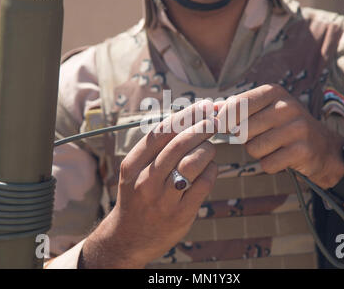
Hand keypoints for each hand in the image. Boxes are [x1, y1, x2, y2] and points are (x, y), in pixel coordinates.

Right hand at [80, 101, 217, 267]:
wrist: (129, 238)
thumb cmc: (137, 195)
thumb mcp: (135, 171)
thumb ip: (157, 148)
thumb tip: (190, 117)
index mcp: (132, 165)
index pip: (161, 132)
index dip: (185, 116)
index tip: (203, 106)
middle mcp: (145, 181)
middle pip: (178, 144)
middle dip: (202, 128)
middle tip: (214, 122)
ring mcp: (163, 199)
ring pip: (193, 162)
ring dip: (207, 150)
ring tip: (209, 149)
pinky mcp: (181, 214)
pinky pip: (203, 184)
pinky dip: (211, 171)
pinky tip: (210, 169)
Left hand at [217, 84, 343, 189]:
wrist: (322, 146)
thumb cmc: (284, 126)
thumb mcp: (263, 109)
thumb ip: (236, 108)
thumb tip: (209, 107)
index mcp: (274, 92)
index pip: (236, 105)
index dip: (224, 120)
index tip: (223, 127)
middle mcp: (287, 106)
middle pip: (242, 130)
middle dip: (246, 139)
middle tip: (261, 137)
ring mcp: (297, 128)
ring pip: (253, 148)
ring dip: (259, 153)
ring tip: (274, 146)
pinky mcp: (302, 150)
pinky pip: (267, 164)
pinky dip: (270, 165)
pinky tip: (282, 157)